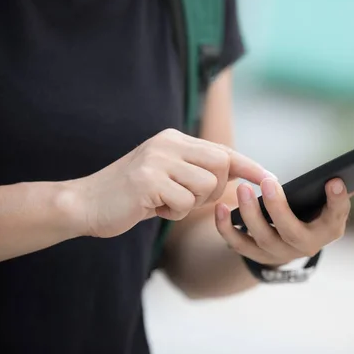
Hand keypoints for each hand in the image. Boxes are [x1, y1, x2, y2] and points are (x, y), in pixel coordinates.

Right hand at [69, 129, 272, 237]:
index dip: (248, 166)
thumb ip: (196, 171)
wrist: (84, 204)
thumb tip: (236, 176)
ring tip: (165, 203)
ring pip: (207, 186)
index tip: (269, 178)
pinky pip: (185, 203)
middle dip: (214, 191)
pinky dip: (173, 214)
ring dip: (191, 204)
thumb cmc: (130, 196)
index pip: (222, 150)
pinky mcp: (148, 180)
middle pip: (222, 166)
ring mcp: (157, 159)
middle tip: (189, 199)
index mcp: (174, 139)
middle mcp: (168, 143)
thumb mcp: (166, 176)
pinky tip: (152, 209)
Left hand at [214, 177, 353, 265]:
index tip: (335, 181)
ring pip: (262, 238)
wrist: (286, 243)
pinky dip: (225, 227)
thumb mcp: (331, 204)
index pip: (336, 217)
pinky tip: (219, 208)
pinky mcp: (252, 252)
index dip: (338, 202)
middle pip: (291, 232)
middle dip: (279, 208)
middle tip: (268, 182)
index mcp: (328, 230)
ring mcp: (277, 252)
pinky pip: (236, 243)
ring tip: (242, 190)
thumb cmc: (312, 215)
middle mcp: (304, 245)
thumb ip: (350, 188)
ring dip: (249, 214)